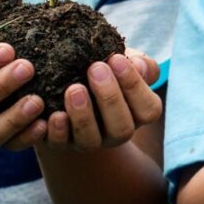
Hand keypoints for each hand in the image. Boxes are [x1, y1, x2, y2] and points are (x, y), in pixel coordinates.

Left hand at [40, 50, 162, 152]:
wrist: (67, 86)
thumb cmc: (103, 70)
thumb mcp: (122, 63)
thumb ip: (137, 62)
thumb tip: (138, 64)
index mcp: (137, 114)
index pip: (148, 109)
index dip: (135, 85)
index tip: (117, 58)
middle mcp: (116, 132)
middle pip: (122, 128)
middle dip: (109, 98)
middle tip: (95, 68)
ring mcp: (89, 141)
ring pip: (92, 140)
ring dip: (84, 115)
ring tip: (74, 88)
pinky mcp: (61, 144)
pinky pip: (60, 145)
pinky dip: (58, 132)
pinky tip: (55, 114)